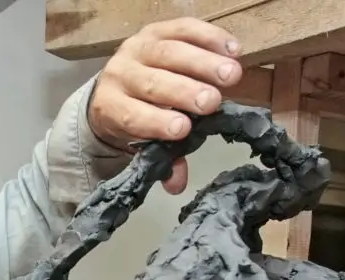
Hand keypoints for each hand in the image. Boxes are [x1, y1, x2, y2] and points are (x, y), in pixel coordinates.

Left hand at [87, 18, 244, 193]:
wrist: (118, 83)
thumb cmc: (137, 117)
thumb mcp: (144, 142)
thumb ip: (163, 161)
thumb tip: (176, 185)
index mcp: (111, 107)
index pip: (131, 115)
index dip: (156, 121)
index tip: (183, 128)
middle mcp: (119, 74)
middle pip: (152, 82)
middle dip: (184, 91)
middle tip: (212, 102)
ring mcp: (137, 48)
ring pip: (169, 52)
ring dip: (203, 63)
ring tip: (232, 75)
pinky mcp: (157, 28)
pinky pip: (183, 28)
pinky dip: (209, 38)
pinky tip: (233, 50)